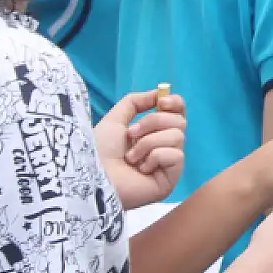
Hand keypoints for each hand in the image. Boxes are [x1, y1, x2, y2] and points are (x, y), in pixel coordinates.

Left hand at [95, 89, 186, 209]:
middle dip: (154, 122)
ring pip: (178, 136)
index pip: (179, 112)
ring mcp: (168, 164)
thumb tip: (159, 92)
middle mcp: (164, 147)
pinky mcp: (171, 179)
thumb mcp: (115, 119)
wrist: (91, 176)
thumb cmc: (99, 150)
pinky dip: (156, 157)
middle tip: (132, 134)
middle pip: (180, 121)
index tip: (161, 102)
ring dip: (149, 142)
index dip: (175, 103)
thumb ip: (135, 102)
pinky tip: (141, 169)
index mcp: (153, 133)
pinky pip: (176, 155)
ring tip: (131, 157)